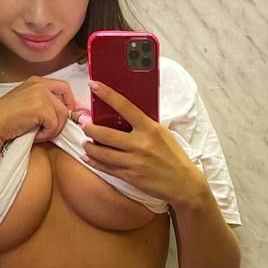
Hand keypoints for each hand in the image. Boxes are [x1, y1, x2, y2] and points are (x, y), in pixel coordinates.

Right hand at [0, 75, 76, 144]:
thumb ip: (44, 102)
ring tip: (37, 133)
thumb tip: (66, 113)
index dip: (69, 103)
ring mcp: (40, 95)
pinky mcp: (40, 108)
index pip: (64, 87)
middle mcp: (40, 85)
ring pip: (63, 117)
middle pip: (65, 106)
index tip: (64, 117)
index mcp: (36, 81)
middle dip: (60, 123)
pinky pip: (54, 125)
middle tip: (47, 131)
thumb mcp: (27, 103)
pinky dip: (46, 134)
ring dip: (52, 130)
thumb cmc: (7, 119)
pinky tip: (34, 134)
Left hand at [82, 81, 204, 207]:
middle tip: (83, 124)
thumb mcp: (162, 134)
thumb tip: (124, 114)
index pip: (125, 106)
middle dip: (90, 128)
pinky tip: (87, 157)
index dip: (107, 94)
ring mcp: (134, 162)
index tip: (93, 85)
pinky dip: (94, 162)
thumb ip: (144, 125)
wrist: (183, 182)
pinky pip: (107, 168)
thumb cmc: (173, 155)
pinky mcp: (130, 176)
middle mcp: (140, 144)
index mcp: (150, 128)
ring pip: (102, 153)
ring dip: (89, 146)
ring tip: (85, 142)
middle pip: (106, 133)